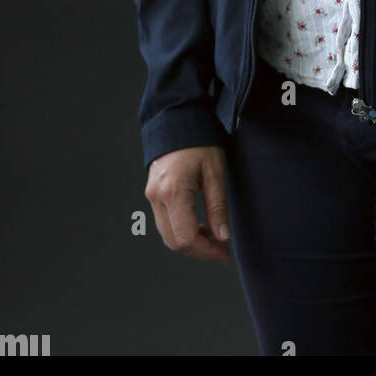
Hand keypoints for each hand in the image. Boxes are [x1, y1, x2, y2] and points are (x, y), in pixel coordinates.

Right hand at [145, 146, 230, 263]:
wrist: (177, 121)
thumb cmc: (199, 143)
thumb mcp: (215, 172)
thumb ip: (218, 206)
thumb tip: (223, 237)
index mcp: (174, 192)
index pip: (185, 238)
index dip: (205, 251)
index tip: (223, 253)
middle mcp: (157, 197)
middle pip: (174, 241)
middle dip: (198, 250)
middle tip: (221, 250)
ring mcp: (151, 196)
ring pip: (168, 235)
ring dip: (190, 242)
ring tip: (213, 236)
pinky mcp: (152, 194)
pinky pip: (165, 222)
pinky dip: (181, 230)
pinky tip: (198, 225)